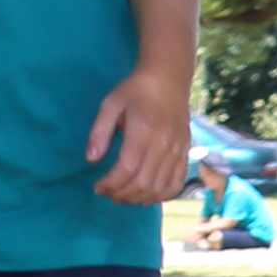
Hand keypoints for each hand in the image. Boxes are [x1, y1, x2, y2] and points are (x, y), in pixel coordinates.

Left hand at [87, 60, 192, 203]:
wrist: (168, 77)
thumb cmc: (136, 90)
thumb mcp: (110, 103)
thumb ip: (99, 131)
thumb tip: (91, 159)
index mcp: (143, 130)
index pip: (127, 169)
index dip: (111, 183)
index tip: (98, 186)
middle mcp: (163, 144)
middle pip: (143, 182)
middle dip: (122, 193)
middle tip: (107, 192)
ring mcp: (177, 151)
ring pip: (159, 188)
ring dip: (139, 198)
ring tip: (123, 195)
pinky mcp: (185, 153)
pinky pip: (175, 184)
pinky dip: (160, 196)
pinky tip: (146, 195)